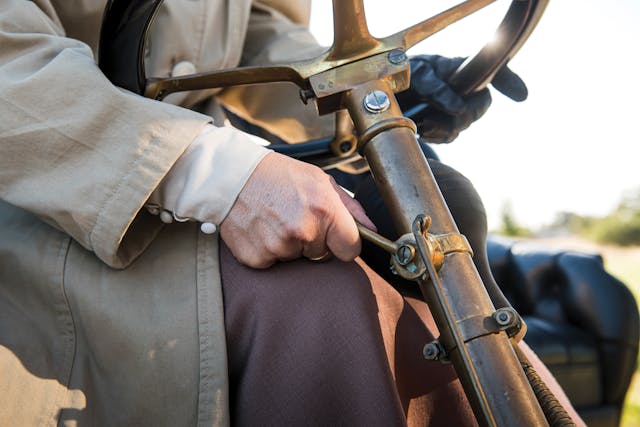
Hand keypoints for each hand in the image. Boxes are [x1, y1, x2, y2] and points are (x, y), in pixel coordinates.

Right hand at [220, 152, 375, 267]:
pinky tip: (262, 230)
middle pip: (322, 256)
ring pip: (297, 259)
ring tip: (276, 220)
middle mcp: (304, 231)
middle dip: (314, 241)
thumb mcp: (319, 181)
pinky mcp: (257, 258)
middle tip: (295, 217)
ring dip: (290, 245)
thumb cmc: (279, 176)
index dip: (344, 243)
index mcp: (324, 210)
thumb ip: (350, 207)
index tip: (334, 236)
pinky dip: (268, 251)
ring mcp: (279, 247)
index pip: (350, 249)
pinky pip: (273, 263)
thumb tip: (372, 230)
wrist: (232, 176)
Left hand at [396, 54, 527, 142]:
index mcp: (462, 68)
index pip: (494, 71)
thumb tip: (459, 108)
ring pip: (462, 125)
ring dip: (443, 128)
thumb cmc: (403, 76)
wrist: (385, 96)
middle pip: (479, 106)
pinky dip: (436, 136)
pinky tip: (422, 130)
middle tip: (433, 118)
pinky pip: (449, 137)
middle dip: (461, 116)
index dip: (510, 81)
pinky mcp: (445, 126)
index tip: (521, 96)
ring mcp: (456, 107)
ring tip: (422, 123)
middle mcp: (464, 87)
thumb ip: (436, 87)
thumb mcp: (416, 75)